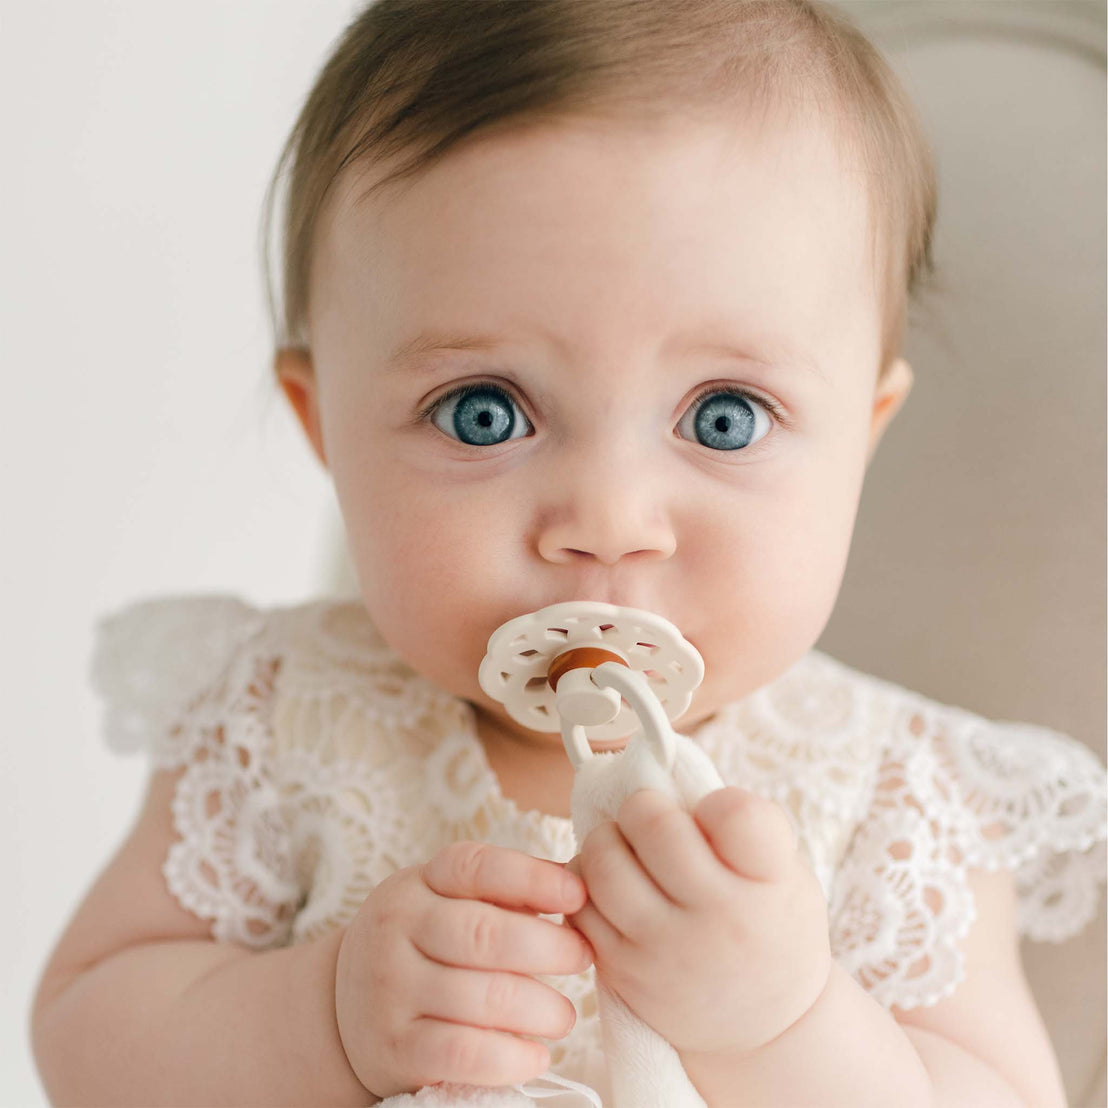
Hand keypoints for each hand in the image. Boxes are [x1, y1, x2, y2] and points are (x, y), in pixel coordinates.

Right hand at [335, 841, 594, 1098]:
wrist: (342, 1003)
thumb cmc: (422, 941)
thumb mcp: (447, 899)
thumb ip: (505, 890)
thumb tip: (575, 882)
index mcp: (420, 882)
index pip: (477, 867)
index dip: (534, 878)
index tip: (579, 895)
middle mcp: (398, 928)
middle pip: (485, 934)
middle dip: (549, 948)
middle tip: (583, 957)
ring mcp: (392, 989)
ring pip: (483, 998)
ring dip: (541, 1009)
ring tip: (564, 1016)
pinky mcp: (394, 1048)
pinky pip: (463, 1054)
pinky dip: (511, 1057)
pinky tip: (536, 1055)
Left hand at [564, 786, 829, 1057]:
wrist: (767, 1026)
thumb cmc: (769, 923)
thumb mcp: (786, 871)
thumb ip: (746, 823)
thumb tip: (670, 775)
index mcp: (768, 882)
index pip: (737, 817)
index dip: (716, 803)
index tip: (710, 813)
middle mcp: (720, 919)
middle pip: (655, 828)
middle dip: (641, 806)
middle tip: (645, 815)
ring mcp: (668, 951)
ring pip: (604, 866)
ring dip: (604, 840)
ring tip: (619, 844)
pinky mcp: (626, 973)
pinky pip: (581, 907)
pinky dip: (584, 881)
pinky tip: (607, 883)